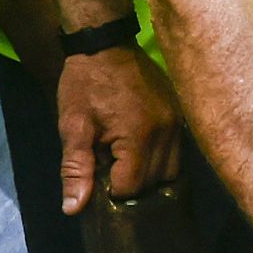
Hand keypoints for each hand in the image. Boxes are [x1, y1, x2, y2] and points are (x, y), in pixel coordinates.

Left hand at [45, 42, 182, 214]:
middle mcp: (166, 131)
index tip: (98, 178)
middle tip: (109, 171)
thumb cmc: (84, 84)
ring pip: (172, 171)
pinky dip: (160, 160)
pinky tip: (140, 152)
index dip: (112, 190)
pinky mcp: (180, 114)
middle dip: (131, 184)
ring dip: (149, 175)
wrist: (105, 43)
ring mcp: (177, 122)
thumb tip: (73, 209)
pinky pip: (177, 152)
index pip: (132, 187)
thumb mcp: (73, 126)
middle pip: (155, 183)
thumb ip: (76, 169)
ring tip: (125, 164)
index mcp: (139, 136)